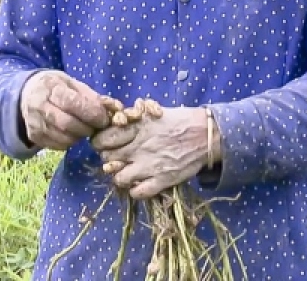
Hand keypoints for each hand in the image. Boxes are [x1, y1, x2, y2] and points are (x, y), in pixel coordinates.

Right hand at [19, 70, 113, 150]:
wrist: (26, 95)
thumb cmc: (56, 87)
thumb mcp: (72, 83)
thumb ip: (92, 96)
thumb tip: (115, 109)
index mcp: (50, 87)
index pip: (71, 102)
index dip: (91, 112)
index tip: (104, 118)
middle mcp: (39, 105)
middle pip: (67, 123)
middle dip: (87, 127)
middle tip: (97, 126)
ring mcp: (35, 123)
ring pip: (63, 137)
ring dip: (80, 136)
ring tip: (85, 128)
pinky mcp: (34, 136)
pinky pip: (58, 145)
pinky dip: (71, 141)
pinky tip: (73, 133)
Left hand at [91, 106, 221, 198]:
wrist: (205, 135)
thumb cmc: (180, 120)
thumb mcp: (153, 113)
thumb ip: (134, 120)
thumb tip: (116, 123)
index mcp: (135, 128)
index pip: (102, 139)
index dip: (100, 142)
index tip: (104, 144)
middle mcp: (138, 148)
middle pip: (107, 160)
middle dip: (109, 159)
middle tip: (117, 158)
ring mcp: (149, 166)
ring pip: (119, 179)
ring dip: (121, 176)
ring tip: (128, 172)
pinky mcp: (161, 180)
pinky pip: (138, 193)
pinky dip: (136, 190)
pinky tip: (140, 182)